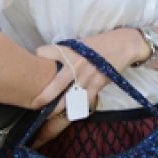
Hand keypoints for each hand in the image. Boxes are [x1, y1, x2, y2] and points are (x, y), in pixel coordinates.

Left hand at [32, 28, 148, 111]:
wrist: (123, 46)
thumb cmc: (100, 44)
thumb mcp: (80, 43)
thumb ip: (67, 52)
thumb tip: (52, 60)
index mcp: (68, 50)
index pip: (44, 52)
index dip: (39, 57)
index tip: (34, 66)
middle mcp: (75, 64)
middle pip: (54, 85)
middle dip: (43, 98)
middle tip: (34, 105)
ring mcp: (86, 76)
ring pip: (68, 98)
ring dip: (59, 108)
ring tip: (49, 114)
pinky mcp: (97, 85)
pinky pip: (84, 101)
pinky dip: (78, 108)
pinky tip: (72, 112)